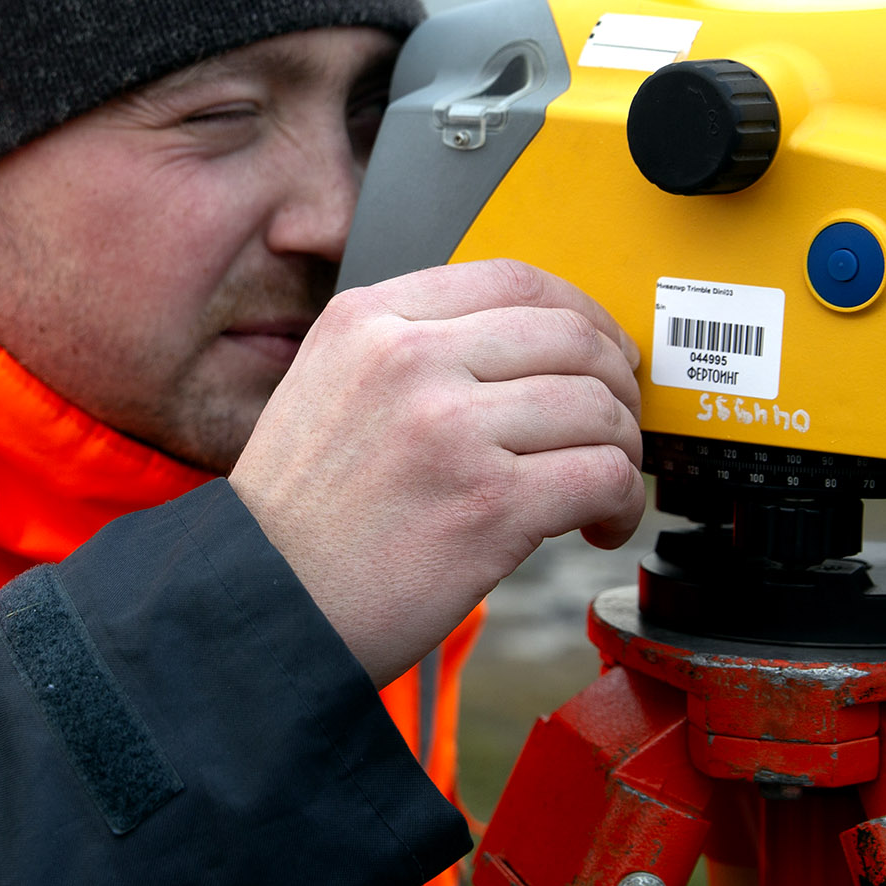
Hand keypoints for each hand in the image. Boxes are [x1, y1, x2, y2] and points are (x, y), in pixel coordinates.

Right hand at [231, 259, 644, 685]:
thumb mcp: (325, 388)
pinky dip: (622, 503)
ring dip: (623, 449)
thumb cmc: (298, 520)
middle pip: (570, 336)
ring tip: (605, 486)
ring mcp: (450, 429)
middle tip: (616, 424)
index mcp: (368, 321)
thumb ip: (408, 351)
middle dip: (616, 381)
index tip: (600, 348)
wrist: (262, 606)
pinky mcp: (488, 503)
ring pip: (597, 406)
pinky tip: (598, 525)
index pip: (514, 279)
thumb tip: (526, 353)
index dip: (581, 311)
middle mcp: (408, 360)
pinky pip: (603, 476)